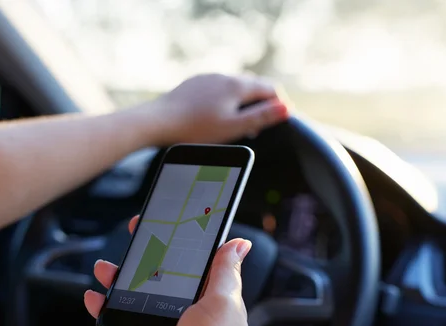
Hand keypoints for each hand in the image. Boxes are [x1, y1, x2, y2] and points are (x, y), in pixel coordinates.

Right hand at [84, 216, 250, 325]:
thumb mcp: (222, 306)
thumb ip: (226, 273)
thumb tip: (240, 244)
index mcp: (215, 301)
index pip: (201, 263)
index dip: (187, 241)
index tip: (173, 222)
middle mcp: (191, 314)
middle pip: (166, 274)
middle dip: (149, 254)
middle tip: (136, 234)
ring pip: (139, 294)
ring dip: (121, 278)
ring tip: (107, 266)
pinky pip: (121, 321)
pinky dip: (105, 308)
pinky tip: (95, 297)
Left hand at [134, 74, 288, 145]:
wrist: (158, 122)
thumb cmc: (196, 128)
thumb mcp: (235, 127)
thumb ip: (262, 117)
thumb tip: (286, 108)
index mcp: (237, 85)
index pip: (270, 88)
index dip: (279, 105)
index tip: (278, 120)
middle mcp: (223, 76)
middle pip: (253, 86)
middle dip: (260, 104)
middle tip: (258, 128)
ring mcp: (207, 78)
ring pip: (234, 87)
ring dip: (242, 103)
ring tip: (237, 125)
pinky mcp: (194, 84)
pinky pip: (217, 89)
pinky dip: (224, 101)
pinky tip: (215, 117)